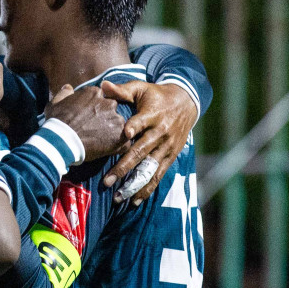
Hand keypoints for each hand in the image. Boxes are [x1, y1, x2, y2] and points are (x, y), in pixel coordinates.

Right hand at [43, 84, 125, 161]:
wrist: (61, 141)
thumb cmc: (57, 122)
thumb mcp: (55, 103)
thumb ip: (64, 93)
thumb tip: (68, 88)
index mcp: (94, 93)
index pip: (100, 97)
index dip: (94, 108)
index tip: (88, 116)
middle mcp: (108, 103)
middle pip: (111, 109)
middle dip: (105, 117)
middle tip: (94, 129)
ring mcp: (116, 120)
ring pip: (118, 124)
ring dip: (111, 132)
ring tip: (99, 141)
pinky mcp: (120, 136)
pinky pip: (124, 142)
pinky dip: (117, 146)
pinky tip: (106, 150)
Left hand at [100, 80, 197, 205]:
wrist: (186, 102)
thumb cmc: (156, 95)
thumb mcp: (141, 88)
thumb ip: (122, 90)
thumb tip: (102, 86)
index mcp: (153, 114)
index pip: (142, 122)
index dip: (134, 127)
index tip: (125, 134)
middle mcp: (161, 132)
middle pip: (141, 151)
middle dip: (124, 167)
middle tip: (107, 181)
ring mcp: (167, 147)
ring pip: (150, 168)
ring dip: (134, 184)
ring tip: (119, 197)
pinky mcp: (170, 156)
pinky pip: (158, 175)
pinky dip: (147, 188)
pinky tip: (134, 201)